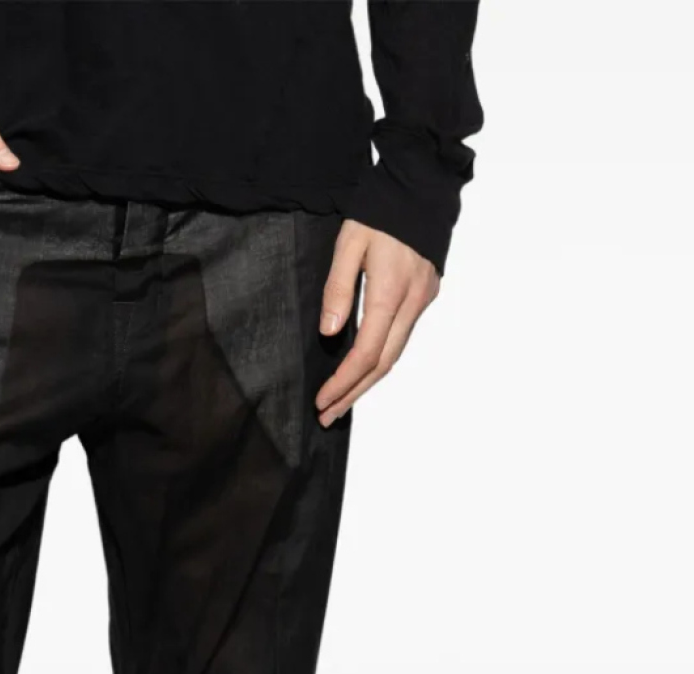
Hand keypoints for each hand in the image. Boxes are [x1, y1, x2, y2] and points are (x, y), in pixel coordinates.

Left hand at [315, 221, 439, 427]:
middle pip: (383, 364)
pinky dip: (381, 359)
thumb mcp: (349, 243)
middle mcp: (412, 301)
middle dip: (354, 393)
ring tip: (342, 402)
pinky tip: (364, 369)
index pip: (366, 353)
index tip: (322, 401)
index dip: (343, 382)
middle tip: (328, 416)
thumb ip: (337, 288)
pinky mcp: (426, 293)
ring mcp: (422, 299)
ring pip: (395, 353)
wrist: (423, 183)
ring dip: (368, 382)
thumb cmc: (381, 208)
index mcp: (390, 291)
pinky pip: (402, 337)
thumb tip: (329, 333)